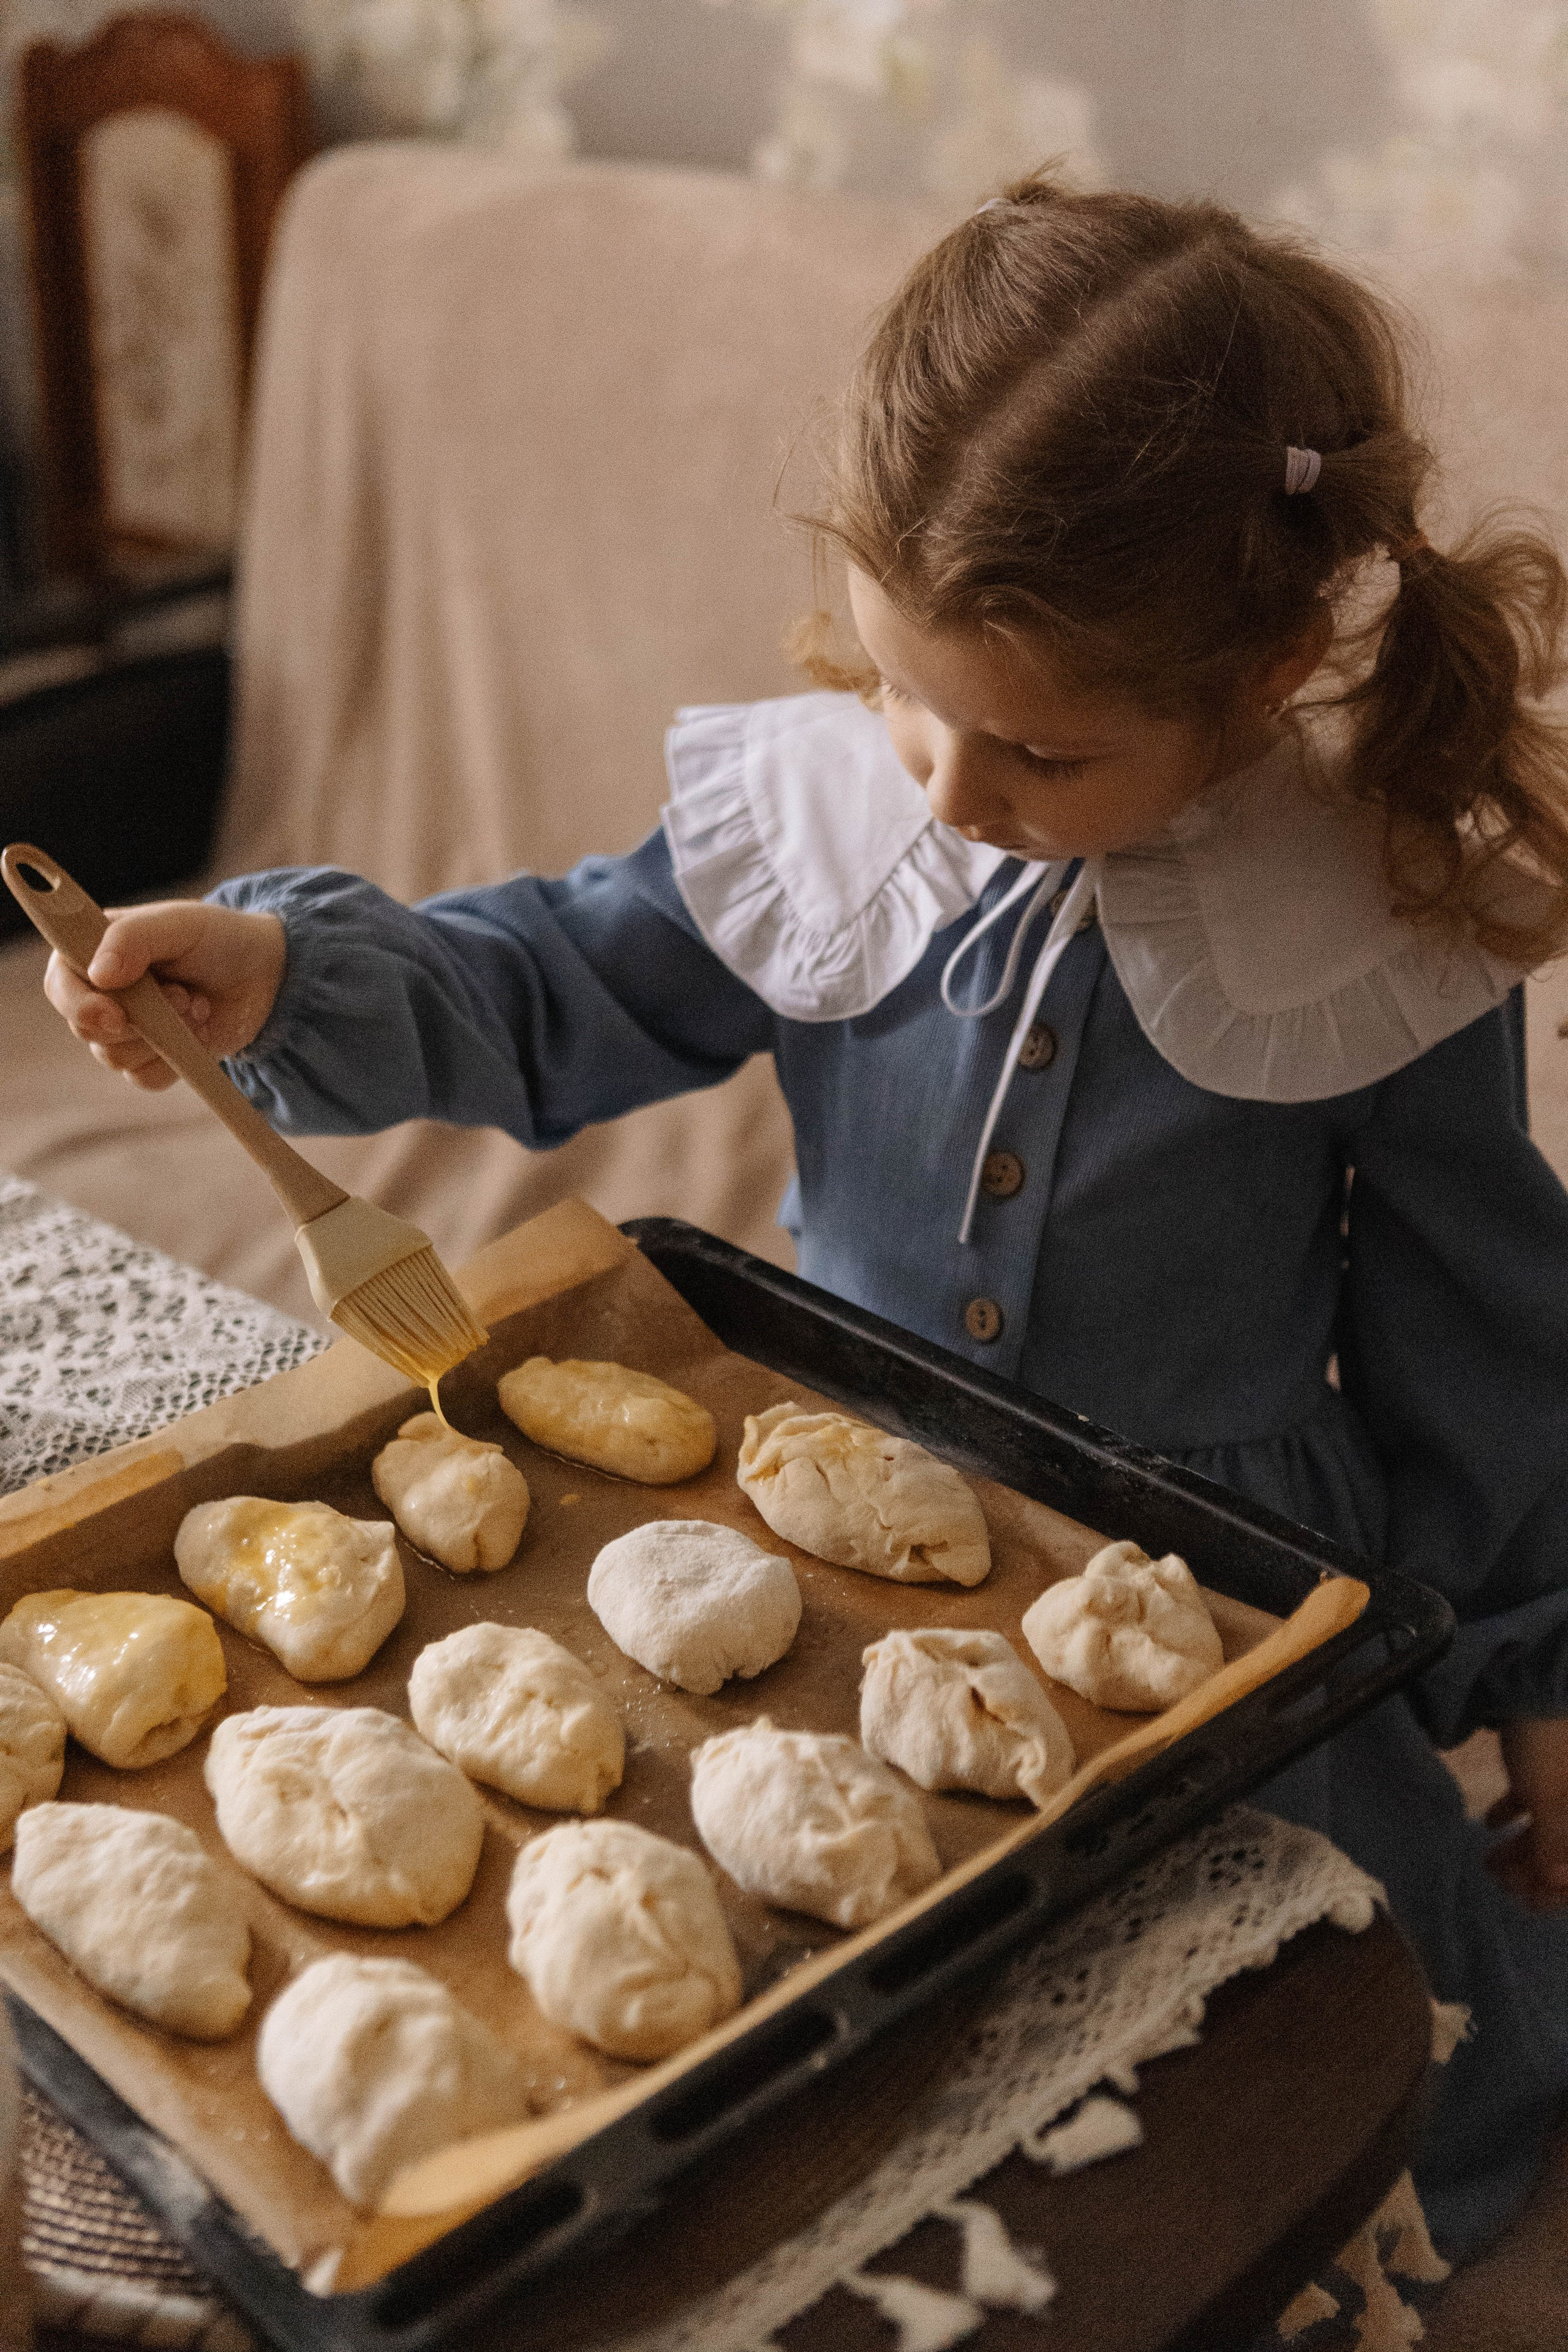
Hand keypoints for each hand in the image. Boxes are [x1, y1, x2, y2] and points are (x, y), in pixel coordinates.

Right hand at [43, 900, 287, 1091]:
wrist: (265, 975)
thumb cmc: (217, 938)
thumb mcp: (178, 923)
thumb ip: (134, 938)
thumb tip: (98, 974)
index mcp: (92, 952)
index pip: (59, 985)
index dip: (79, 1004)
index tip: (116, 1015)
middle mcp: (100, 994)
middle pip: (86, 1028)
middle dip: (140, 1018)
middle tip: (182, 993)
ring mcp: (123, 1031)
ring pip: (114, 1058)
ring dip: (164, 1034)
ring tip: (195, 1004)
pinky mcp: (150, 1060)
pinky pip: (143, 1079)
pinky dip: (176, 1059)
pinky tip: (198, 1031)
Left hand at [1485, 1718, 1567, 1908]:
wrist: (1539, 1685)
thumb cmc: (1552, 1750)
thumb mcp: (1552, 1803)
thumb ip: (1554, 1849)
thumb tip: (1556, 1885)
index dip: (1558, 1890)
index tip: (1528, 1903)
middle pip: (1564, 1851)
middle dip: (1534, 1871)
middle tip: (1501, 1884)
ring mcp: (1565, 1786)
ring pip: (1547, 1828)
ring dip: (1520, 1848)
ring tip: (1489, 1862)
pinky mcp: (1544, 1766)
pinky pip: (1533, 1801)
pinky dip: (1513, 1814)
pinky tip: (1488, 1823)